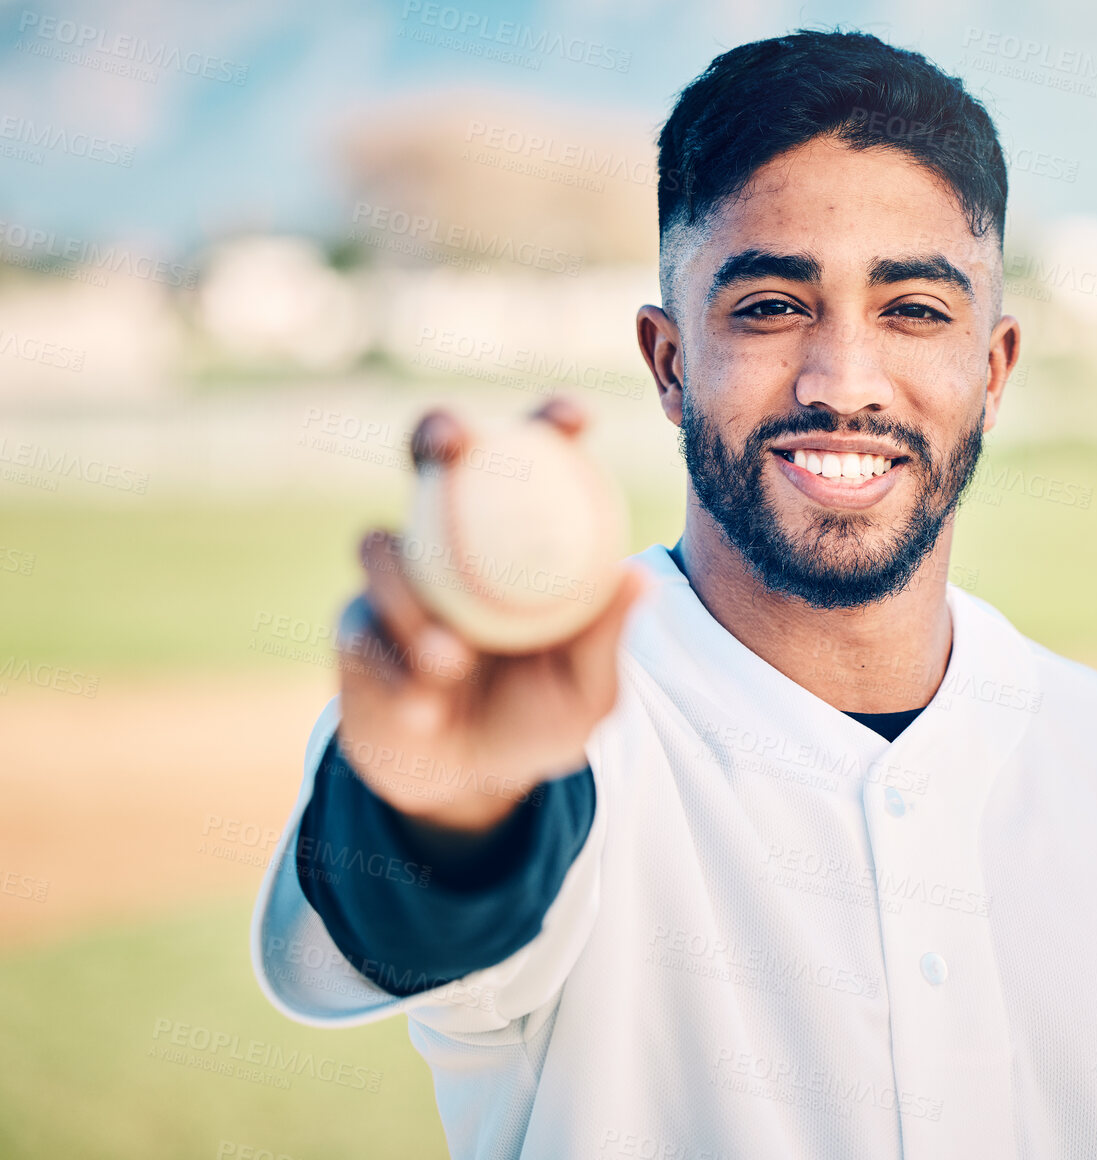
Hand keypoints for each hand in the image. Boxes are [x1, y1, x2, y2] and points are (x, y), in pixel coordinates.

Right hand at [332, 397, 646, 832]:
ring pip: (383, 547)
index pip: (535, 460)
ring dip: (413, 602)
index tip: (574, 418)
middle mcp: (454, 539)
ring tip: (450, 664)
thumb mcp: (586, 692)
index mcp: (520, 540)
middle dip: (437, 430)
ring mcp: (399, 577)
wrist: (466, 780)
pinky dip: (397, 667)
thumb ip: (605, 638)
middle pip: (432, 456)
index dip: (550, 422)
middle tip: (452, 444)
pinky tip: (424, 705)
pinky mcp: (355, 623)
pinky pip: (364, 628)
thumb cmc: (537, 721)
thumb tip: (638, 577)